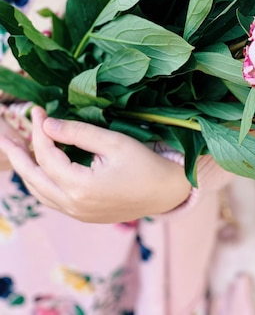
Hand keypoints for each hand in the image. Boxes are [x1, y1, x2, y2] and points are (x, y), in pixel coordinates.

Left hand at [0, 106, 191, 222]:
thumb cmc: (145, 163)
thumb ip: (79, 132)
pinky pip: (51, 200)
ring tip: (15, 151)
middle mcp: (73, 205)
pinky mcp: (83, 216)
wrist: (167, 192)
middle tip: (5, 135)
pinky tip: (38, 170)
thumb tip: (47, 124)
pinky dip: (40, 183)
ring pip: (39, 192)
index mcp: (80, 186)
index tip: (36, 111)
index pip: (47, 155)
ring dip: (26, 171)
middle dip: (16, 154)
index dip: (39, 131)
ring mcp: (77, 214)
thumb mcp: (114, 142)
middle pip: (33, 178)